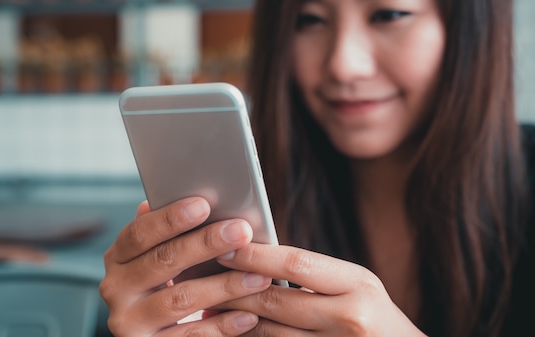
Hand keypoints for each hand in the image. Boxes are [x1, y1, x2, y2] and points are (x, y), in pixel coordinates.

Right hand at [99, 197, 271, 336]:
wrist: (155, 335)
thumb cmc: (167, 284)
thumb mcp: (160, 257)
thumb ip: (169, 232)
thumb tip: (195, 198)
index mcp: (118, 258)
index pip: (139, 233)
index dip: (170, 218)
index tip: (203, 205)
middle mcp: (115, 289)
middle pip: (163, 261)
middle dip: (206, 244)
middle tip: (241, 231)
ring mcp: (129, 322)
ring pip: (181, 299)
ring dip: (224, 286)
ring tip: (258, 276)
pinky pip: (191, 336)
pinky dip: (222, 325)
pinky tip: (248, 315)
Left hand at [214, 244, 426, 336]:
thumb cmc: (375, 316)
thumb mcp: (357, 286)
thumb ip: (314, 275)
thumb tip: (255, 261)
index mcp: (358, 284)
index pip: (297, 262)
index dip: (255, 255)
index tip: (223, 247)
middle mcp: (350, 317)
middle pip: (277, 301)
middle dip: (233, 289)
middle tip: (200, 276)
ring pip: (270, 333)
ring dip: (234, 319)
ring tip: (205, 304)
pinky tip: (230, 331)